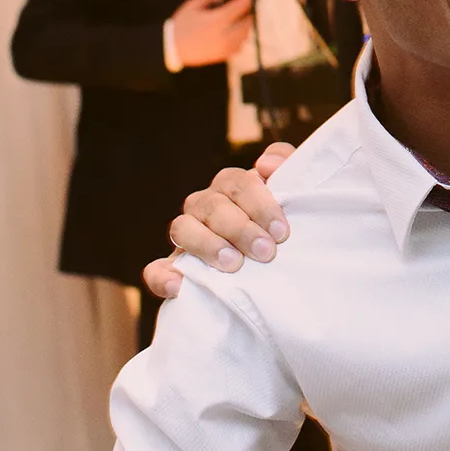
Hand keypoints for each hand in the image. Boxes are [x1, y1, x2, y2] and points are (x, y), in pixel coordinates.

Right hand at [142, 144, 295, 296]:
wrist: (275, 270)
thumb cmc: (281, 229)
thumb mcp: (293, 196)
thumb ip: (286, 165)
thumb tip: (264, 164)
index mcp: (231, 187)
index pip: (238, 183)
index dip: (259, 204)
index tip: (281, 231)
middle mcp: (205, 206)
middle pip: (212, 206)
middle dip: (240, 228)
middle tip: (266, 252)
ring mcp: (187, 237)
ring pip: (182, 228)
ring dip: (207, 245)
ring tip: (233, 264)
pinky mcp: (174, 269)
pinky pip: (156, 269)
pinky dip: (163, 276)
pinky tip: (177, 286)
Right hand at [170, 0, 255, 66]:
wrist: (171, 48)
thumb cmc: (181, 24)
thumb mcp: (193, 6)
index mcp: (217, 19)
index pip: (240, 6)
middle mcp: (224, 34)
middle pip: (246, 22)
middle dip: (248, 13)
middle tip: (248, 6)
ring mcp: (225, 46)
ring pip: (245, 35)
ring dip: (246, 26)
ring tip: (244, 18)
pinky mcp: (222, 55)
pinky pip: (239, 47)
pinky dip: (240, 39)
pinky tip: (237, 33)